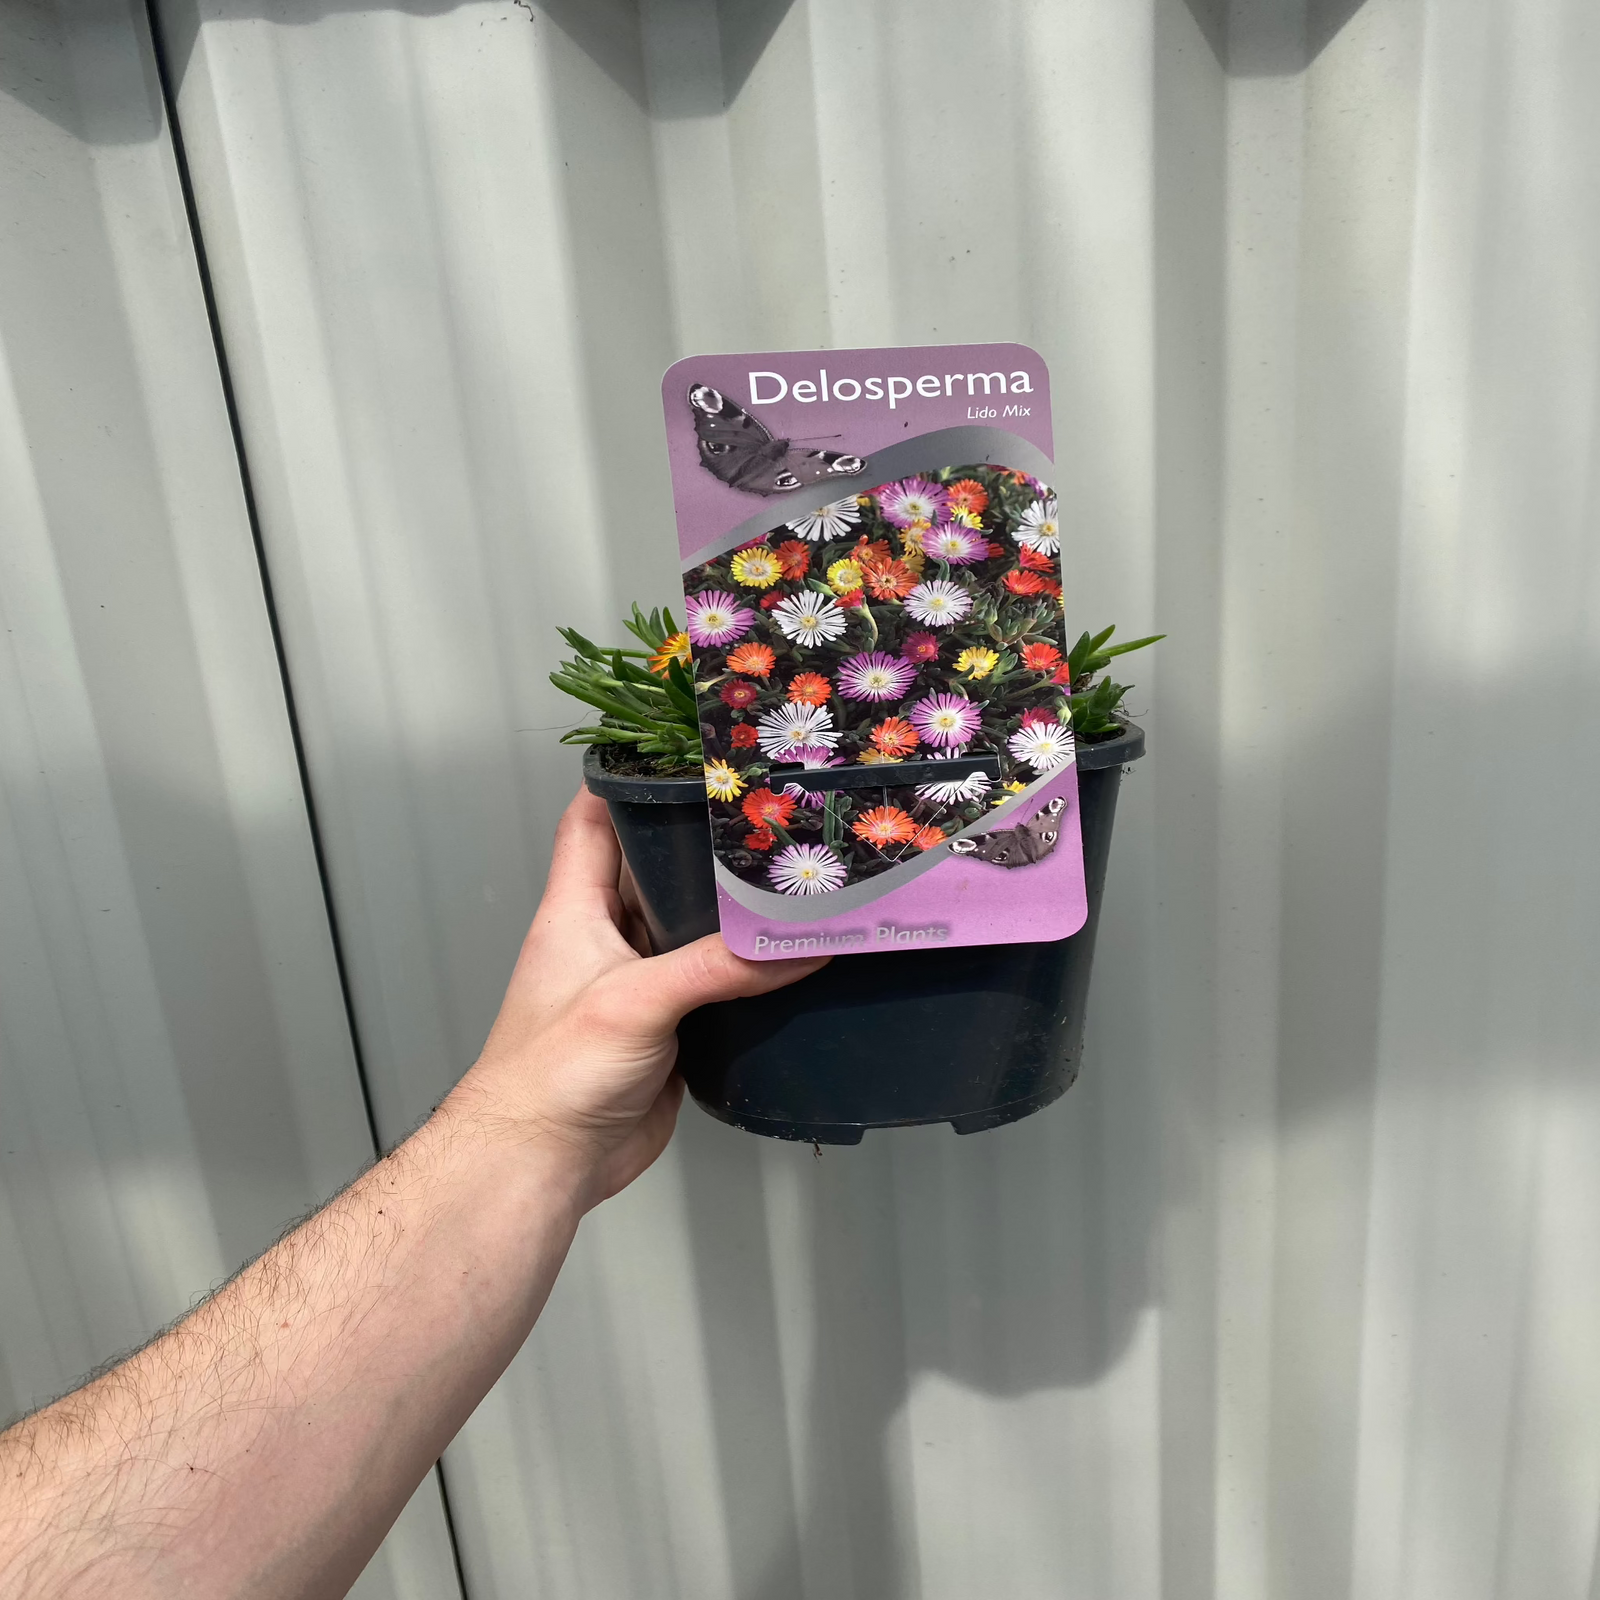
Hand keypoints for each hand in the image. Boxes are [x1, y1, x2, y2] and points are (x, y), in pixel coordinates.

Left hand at [454, 787, 825, 1204]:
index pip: (593, 820)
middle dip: (703, 844)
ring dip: (733, 914)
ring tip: (794, 879)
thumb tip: (800, 944)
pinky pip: (713, 988)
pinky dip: (748, 974)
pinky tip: (790, 960)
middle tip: (768, 815)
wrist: (543, 1165)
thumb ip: (717, 968)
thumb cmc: (551, 1074)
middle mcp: (607, 939)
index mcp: (576, 910)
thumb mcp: (635, 1002)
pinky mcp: (668, 1031)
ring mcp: (638, 986)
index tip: (682, 753)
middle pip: (655, 869)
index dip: (627, 780)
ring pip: (690, 930)